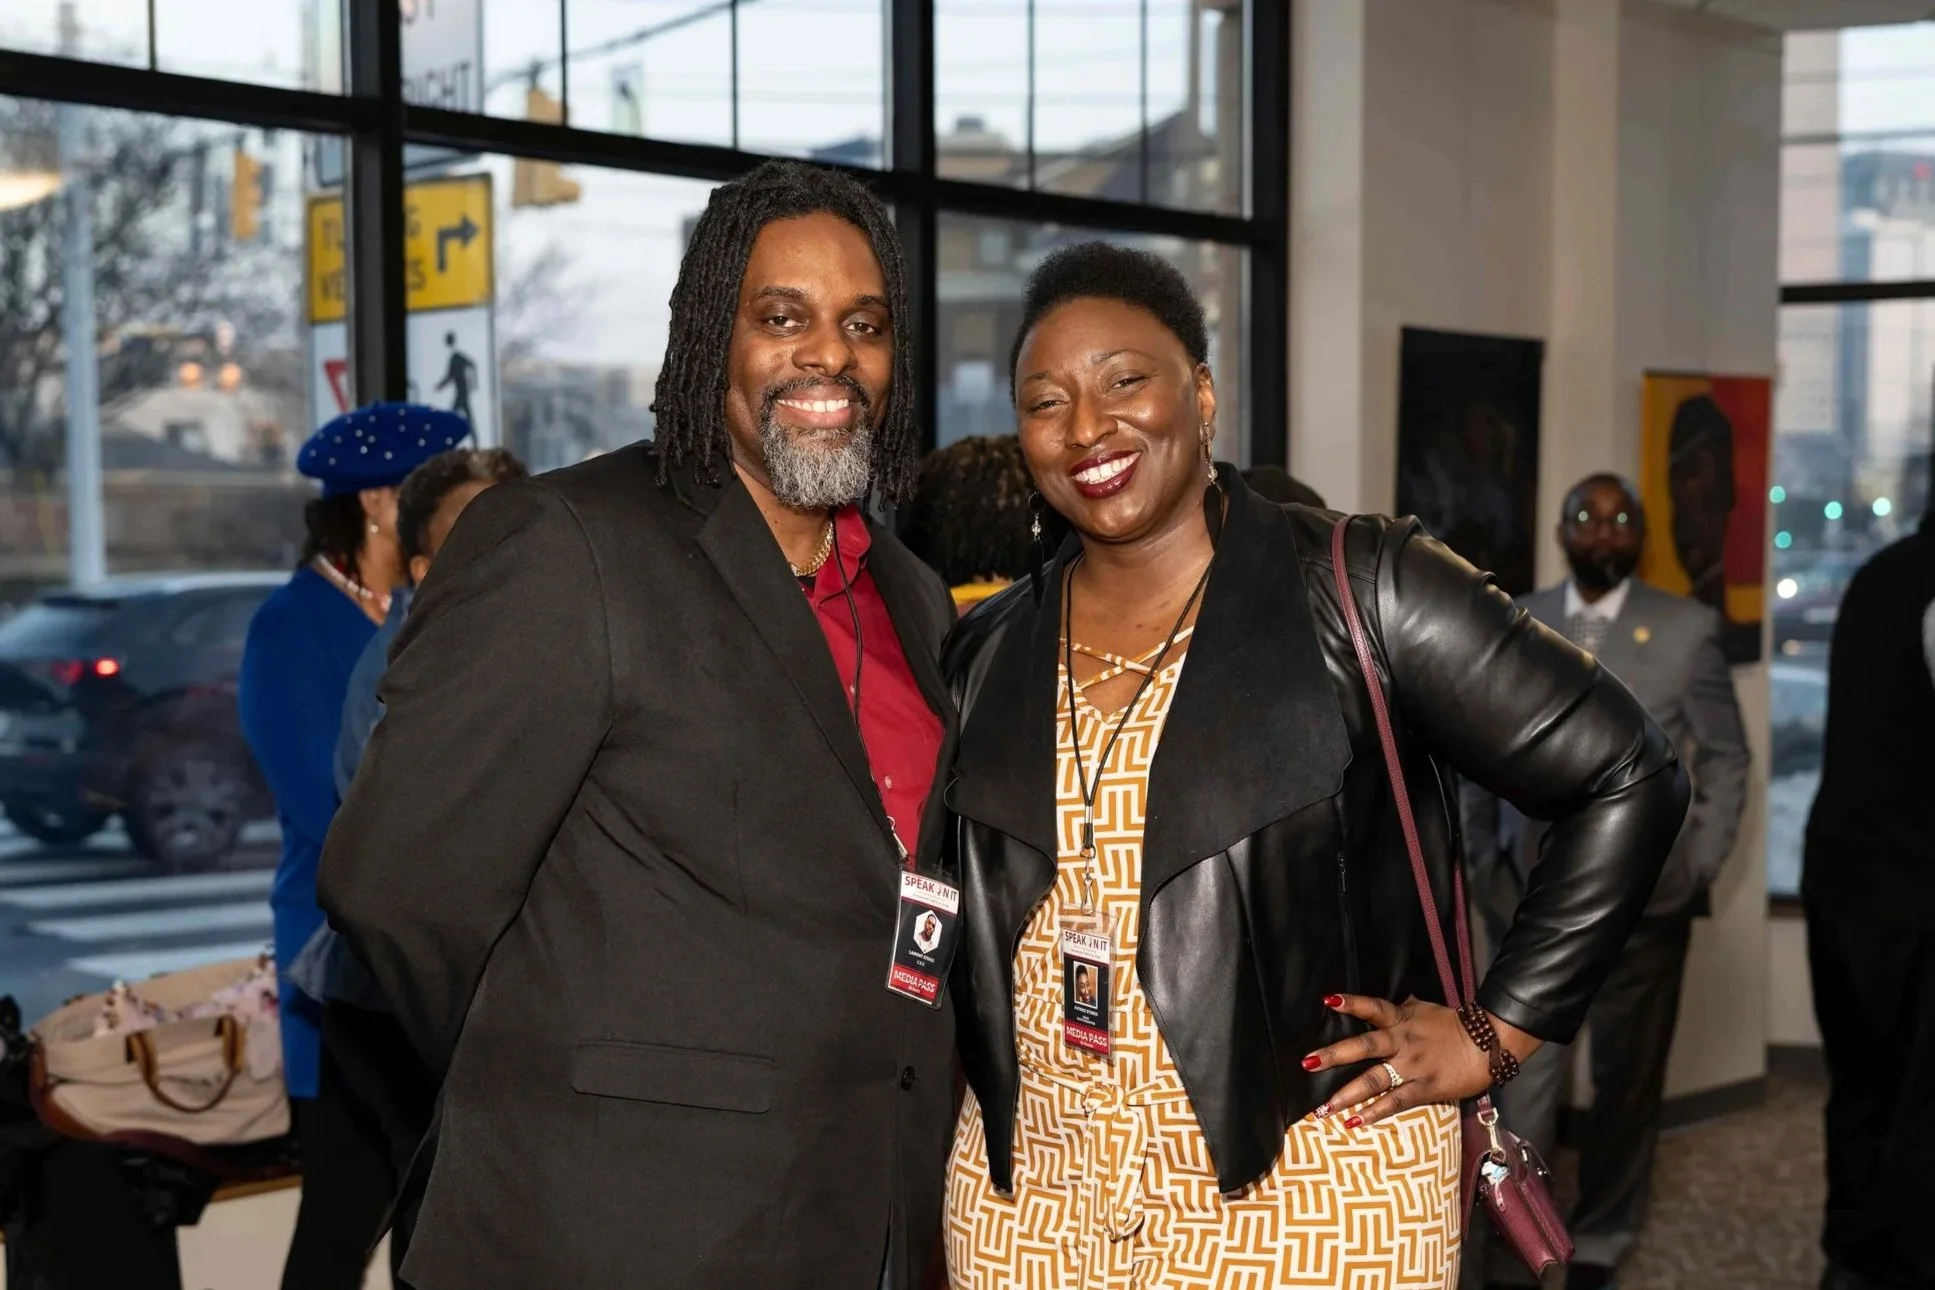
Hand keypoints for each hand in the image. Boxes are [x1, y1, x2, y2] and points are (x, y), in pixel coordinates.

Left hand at [1300, 994, 1538, 1128]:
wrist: (1488, 1045)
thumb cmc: (1453, 1027)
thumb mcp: (1423, 1010)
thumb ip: (1400, 1009)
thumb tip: (1383, 1003)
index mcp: (1402, 1019)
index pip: (1373, 1007)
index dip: (1351, 1003)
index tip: (1328, 1000)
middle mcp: (1402, 1042)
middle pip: (1364, 1046)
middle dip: (1334, 1055)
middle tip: (1307, 1063)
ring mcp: (1412, 1067)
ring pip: (1374, 1080)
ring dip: (1346, 1094)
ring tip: (1322, 1108)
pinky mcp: (1424, 1088)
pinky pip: (1395, 1102)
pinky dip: (1373, 1113)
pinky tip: (1353, 1122)